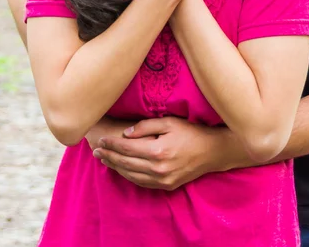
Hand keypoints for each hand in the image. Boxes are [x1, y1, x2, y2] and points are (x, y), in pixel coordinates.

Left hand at [92, 116, 229, 189]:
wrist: (212, 152)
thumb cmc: (191, 133)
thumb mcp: (170, 122)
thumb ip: (146, 126)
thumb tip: (126, 134)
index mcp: (158, 151)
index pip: (127, 148)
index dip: (112, 144)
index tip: (101, 140)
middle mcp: (158, 169)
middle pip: (126, 163)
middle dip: (109, 156)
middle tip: (96, 150)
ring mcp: (162, 180)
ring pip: (131, 175)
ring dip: (115, 168)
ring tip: (104, 159)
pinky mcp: (166, 186)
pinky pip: (141, 183)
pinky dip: (128, 176)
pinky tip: (121, 169)